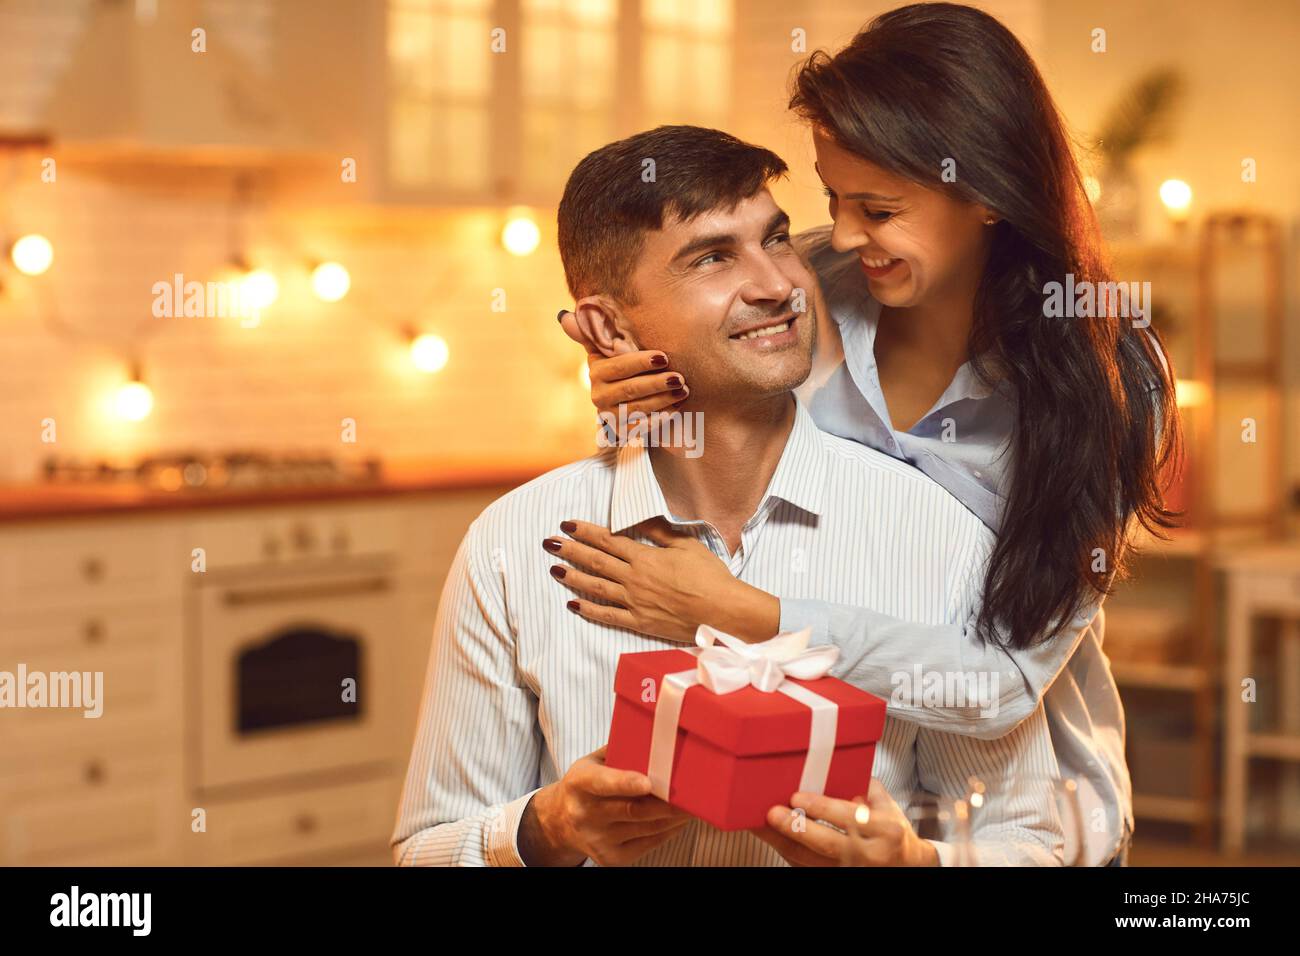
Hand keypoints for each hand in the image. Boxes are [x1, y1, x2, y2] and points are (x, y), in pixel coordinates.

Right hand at [519, 746, 690, 866]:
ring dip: (673, 817)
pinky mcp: (610, 858)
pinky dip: (667, 832)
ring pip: (646, 828)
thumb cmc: (585, 785)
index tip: (649, 782)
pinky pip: (648, 844)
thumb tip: (656, 735)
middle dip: (667, 803)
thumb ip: (618, 751)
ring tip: (692, 805)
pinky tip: (677, 821)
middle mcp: (585, 814)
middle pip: (633, 810)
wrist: (559, 822)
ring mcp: (597, 839)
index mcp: (580, 783)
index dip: (627, 783)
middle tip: (691, 793)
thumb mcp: (591, 762)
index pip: (604, 783)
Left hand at [544, 517, 779, 642]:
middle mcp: (634, 579)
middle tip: (549, 543)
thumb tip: (639, 520)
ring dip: (572, 577)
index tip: (567, 524)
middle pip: (595, 562)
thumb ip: (660, 533)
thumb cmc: (710, 577)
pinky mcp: (639, 622)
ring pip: (596, 587)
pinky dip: (589, 610)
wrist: (723, 612)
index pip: (607, 541)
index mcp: (645, 557)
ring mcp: (634, 602)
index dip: (584, 531)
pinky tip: (573, 604)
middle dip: (570, 551)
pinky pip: (608, 616)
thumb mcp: (687, 545)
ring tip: (554, 570)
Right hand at [558, 309, 689, 416]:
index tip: (664, 357)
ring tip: (683, 391)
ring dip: (662, 400)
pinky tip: (675, 410)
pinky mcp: (621, 432)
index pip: (619, 366)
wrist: (627, 400)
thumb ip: (594, 331)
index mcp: (596, 371)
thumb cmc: (625, 366)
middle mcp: (599, 395)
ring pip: (638, 408)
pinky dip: (659, 419)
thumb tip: (564, 316)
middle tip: (680, 378)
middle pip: (630, 389)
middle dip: (657, 383)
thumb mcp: (610, 348)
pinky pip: (641, 428)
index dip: (641, 362)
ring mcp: (609, 415)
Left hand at [752, 780, 938, 866]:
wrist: (909, 867)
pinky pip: (806, 867)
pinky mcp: (837, 878)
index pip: (848, 818)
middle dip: (796, 827)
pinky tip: (772, 839)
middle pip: (826, 843)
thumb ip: (863, 785)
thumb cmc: (894, 833)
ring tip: (760, 825)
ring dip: (782, 842)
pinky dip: (787, 852)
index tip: (797, 796)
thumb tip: (834, 766)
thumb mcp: (887, 805)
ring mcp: (851, 870)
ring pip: (810, 860)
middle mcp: (867, 854)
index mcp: (883, 830)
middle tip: (772, 812)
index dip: (821, 807)